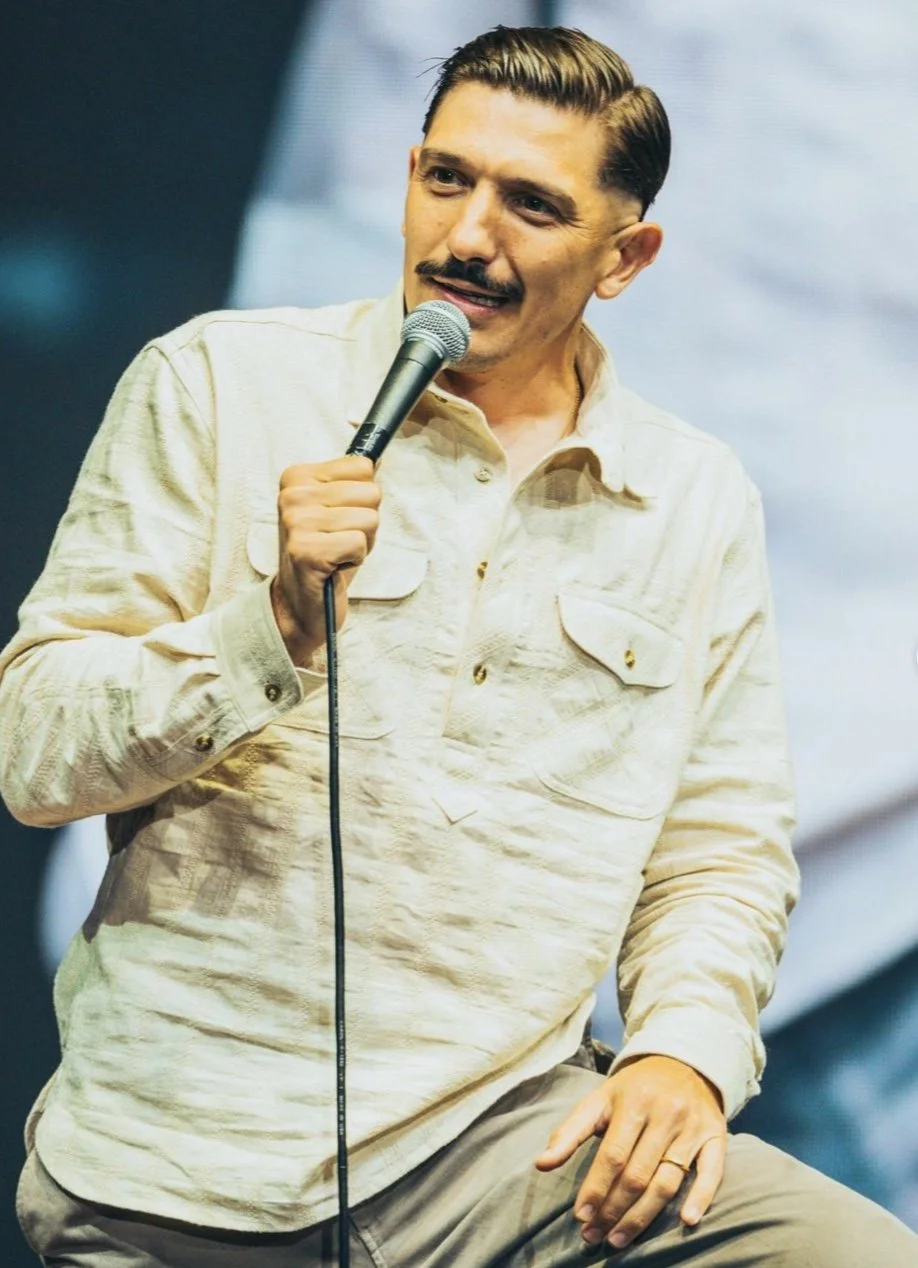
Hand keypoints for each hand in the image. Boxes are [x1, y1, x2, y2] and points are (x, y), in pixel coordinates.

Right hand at [271, 456, 381, 664]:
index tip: (339, 519)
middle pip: (371, 493)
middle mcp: (292, 495)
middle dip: (365, 523)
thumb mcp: (337, 510)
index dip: (362, 499)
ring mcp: (296, 522)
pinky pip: (359, 543)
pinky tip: (333, 567)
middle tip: (339, 541)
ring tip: (336, 554)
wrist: (299, 603)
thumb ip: (354, 483)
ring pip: (369, 519)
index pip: (363, 467)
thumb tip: (378, 457)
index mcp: (297, 476)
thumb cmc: (324, 555)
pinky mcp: (305, 550)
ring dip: (360, 543)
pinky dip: (354, 560)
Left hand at [535, 1055, 726, 1250]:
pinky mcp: (716, 1136)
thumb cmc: (635, 1088)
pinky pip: (712, 1172)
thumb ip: (570, 1131)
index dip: (595, 1188)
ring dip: (643, 1216)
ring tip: (619, 1238)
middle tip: (595, 1235)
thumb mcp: (600, 1099)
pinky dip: (701, 1197)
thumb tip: (541, 1164)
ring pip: (668, 1180)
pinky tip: (687, 1221)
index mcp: (634, 1102)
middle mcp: (666, 1114)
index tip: (580, 1216)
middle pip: (638, 1174)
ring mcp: (693, 1127)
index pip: (612, 1155)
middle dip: (613, 1209)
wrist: (683, 1062)